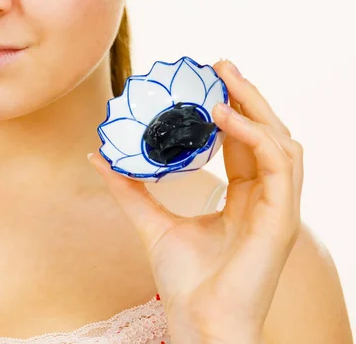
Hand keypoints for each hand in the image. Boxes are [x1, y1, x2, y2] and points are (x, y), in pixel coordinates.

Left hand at [88, 59, 302, 343]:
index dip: (230, 110)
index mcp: (244, 200)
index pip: (244, 144)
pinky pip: (280, 163)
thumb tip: (99, 156)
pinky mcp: (283, 219)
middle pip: (266, 134)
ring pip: (282, 141)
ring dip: (255, 106)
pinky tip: (224, 116)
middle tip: (220, 64)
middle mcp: (266, 199)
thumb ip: (130, 189)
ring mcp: (278, 208)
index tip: (207, 82)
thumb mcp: (152, 223)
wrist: (197, 321)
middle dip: (247, 96)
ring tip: (224, 80)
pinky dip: (254, 135)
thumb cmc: (185, 281)